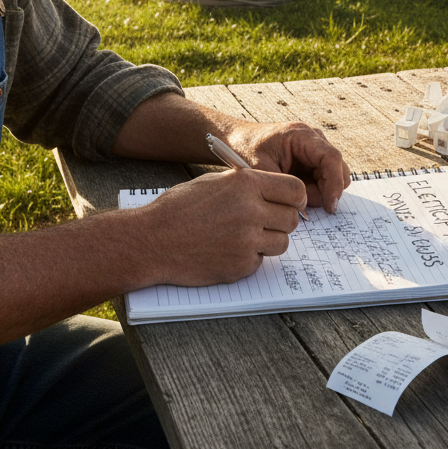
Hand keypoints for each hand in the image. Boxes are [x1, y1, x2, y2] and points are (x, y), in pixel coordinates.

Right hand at [139, 168, 306, 285]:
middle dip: (281, 221)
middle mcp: (251, 210)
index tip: (290, 204)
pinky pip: (260, 261)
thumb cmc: (179, 208)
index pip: (295, 190)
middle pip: (292, 219)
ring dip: (268, 241)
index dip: (295, 198)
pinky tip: (227, 251)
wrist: (152, 240)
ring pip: (282, 242)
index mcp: (246, 183)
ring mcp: (247, 240)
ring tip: (243, 237)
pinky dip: (249, 258)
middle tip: (265, 223)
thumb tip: (274, 192)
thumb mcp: (214, 183)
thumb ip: (246, 185)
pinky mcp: (241, 265)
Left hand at [224, 122, 350, 213]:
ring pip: (333, 176)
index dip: (334, 184)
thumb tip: (304, 207)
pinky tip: (294, 193)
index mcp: (301, 135)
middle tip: (305, 205)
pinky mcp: (312, 160)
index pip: (331, 158)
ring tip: (292, 195)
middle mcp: (314, 139)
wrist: (238, 140)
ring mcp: (315, 149)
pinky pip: (322, 179)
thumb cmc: (246, 149)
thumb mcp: (260, 169)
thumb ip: (283, 188)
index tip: (330, 206)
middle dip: (327, 190)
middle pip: (338, 169)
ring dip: (319, 192)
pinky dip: (313, 190)